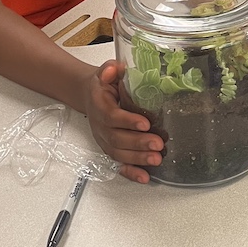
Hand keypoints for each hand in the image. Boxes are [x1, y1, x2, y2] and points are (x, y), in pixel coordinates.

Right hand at [84, 60, 163, 182]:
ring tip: (156, 159)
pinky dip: (131, 172)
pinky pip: (118, 163)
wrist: (89, 96)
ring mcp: (104, 139)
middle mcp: (100, 126)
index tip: (145, 123)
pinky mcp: (110, 148)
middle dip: (138, 143)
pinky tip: (144, 177)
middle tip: (158, 144)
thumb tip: (114, 69)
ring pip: (119, 153)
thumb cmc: (102, 84)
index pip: (112, 116)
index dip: (128, 121)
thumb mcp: (106, 71)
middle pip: (117, 138)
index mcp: (99, 106)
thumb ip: (110, 69)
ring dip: (138, 158)